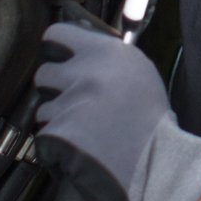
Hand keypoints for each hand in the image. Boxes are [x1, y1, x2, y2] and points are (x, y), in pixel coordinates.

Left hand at [32, 22, 200, 200]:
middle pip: (44, 74)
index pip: (58, 34)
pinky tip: (81, 152)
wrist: (158, 166)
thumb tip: (78, 53)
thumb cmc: (151, 124)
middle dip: (54, 91)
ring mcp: (69, 103)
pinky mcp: (57, 132)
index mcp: (107, 53)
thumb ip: (107, 60)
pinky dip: (56, 148)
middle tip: (76, 106)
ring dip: (58, 122)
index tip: (58, 58)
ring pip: (43, 109)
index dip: (55, 49)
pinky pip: (43, 137)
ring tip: (85, 135)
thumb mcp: (139, 75)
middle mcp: (86, 72)